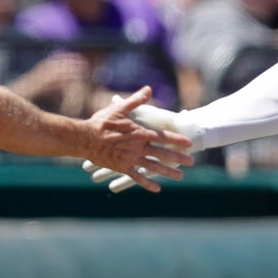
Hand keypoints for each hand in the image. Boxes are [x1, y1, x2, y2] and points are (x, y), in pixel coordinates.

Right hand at [82, 96, 203, 192]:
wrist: (86, 139)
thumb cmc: (101, 122)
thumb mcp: (119, 108)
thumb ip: (136, 100)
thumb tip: (149, 88)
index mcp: (141, 133)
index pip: (164, 137)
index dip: (178, 140)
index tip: (189, 143)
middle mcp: (139, 147)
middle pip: (163, 153)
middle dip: (178, 158)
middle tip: (191, 162)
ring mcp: (132, 159)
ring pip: (154, 167)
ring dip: (168, 172)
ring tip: (180, 176)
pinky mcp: (123, 168)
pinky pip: (137, 177)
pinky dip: (147, 183)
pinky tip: (157, 188)